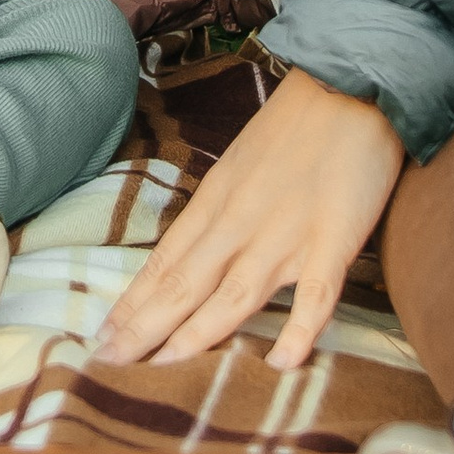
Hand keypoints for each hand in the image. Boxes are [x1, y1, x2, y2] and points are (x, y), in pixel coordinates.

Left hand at [93, 73, 403, 373]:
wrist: (351, 82)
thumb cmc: (297, 124)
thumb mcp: (241, 164)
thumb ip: (221, 209)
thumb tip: (195, 251)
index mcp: (216, 202)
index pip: (164, 263)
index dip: (133, 303)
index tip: (101, 337)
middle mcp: (241, 223)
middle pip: (185, 284)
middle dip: (144, 328)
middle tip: (107, 366)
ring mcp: (287, 234)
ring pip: (233, 295)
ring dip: (196, 336)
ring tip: (162, 371)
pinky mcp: (334, 238)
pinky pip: (316, 293)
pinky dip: (299, 329)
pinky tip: (281, 363)